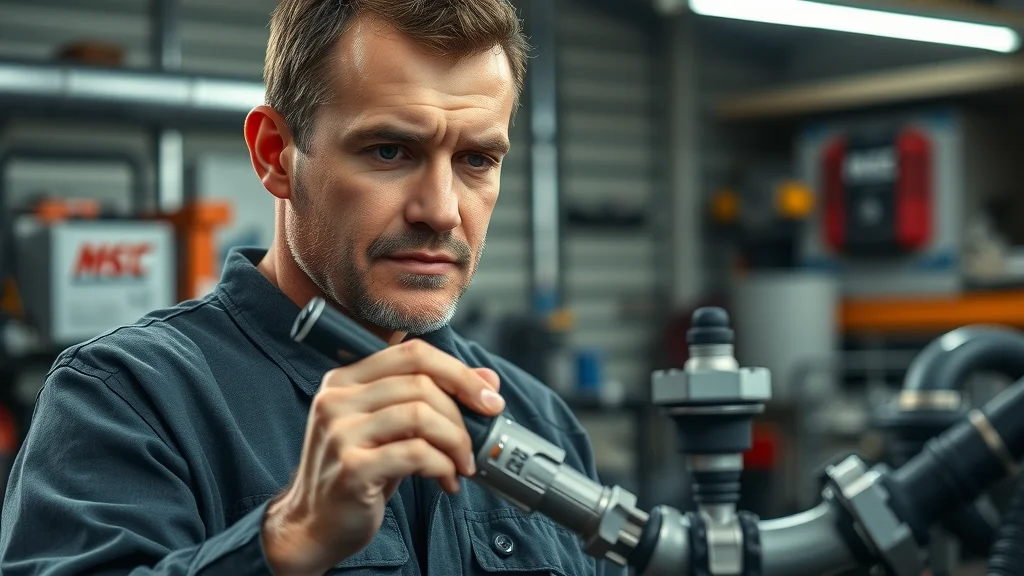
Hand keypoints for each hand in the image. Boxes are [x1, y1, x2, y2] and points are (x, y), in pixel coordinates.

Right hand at [261, 339, 504, 575]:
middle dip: (462, 414)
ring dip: (455, 442)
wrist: (314, 524)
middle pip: (421, 383)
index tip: (489, 399)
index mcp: (345, 379)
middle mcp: (336, 399)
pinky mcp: (352, 469)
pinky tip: (446, 480)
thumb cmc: (359, 471)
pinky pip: (416, 454)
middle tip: (475, 444)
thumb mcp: (393, 429)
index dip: (459, 372)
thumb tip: (489, 380)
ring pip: (421, 415)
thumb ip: (433, 399)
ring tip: (462, 465)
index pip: (412, 354)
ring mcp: (340, 433)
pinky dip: (443, 466)